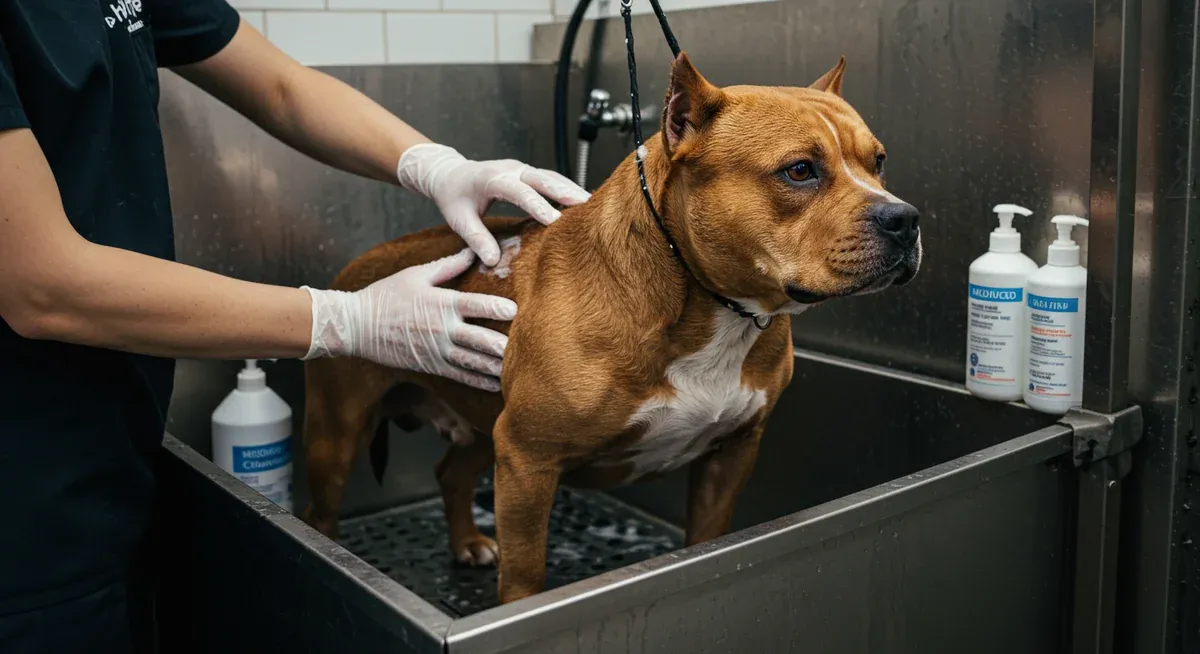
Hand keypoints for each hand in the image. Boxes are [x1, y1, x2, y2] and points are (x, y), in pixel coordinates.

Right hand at [301, 248, 513, 391]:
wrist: (356, 325)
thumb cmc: (386, 295)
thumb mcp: (416, 274)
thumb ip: (448, 265)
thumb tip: (472, 250)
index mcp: (440, 303)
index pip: (473, 305)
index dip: (494, 308)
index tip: (515, 311)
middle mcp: (441, 329)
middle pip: (478, 339)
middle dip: (502, 345)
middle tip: (526, 348)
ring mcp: (436, 350)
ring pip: (472, 362)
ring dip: (495, 367)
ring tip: (518, 370)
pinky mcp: (431, 365)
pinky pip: (459, 376)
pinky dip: (479, 381)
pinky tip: (496, 384)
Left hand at [397, 143, 589, 265]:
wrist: (450, 174)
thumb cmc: (454, 197)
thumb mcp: (458, 220)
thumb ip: (476, 239)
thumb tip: (492, 260)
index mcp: (491, 179)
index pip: (518, 191)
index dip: (537, 205)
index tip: (554, 220)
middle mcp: (510, 169)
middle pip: (541, 178)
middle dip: (564, 191)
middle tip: (585, 205)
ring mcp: (520, 168)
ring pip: (550, 176)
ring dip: (570, 189)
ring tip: (592, 204)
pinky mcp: (527, 172)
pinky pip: (550, 178)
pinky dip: (566, 188)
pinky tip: (582, 200)